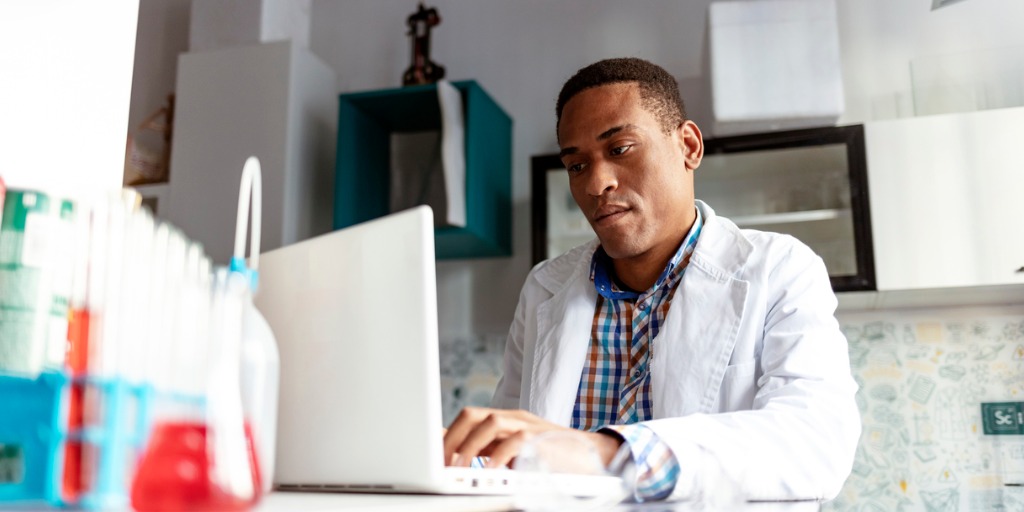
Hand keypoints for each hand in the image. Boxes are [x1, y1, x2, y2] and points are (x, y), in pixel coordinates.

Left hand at [443, 407, 622, 468]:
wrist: (592, 456)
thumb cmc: (551, 457)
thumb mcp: (513, 452)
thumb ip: (488, 450)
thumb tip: (454, 453)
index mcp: (505, 420)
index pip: (469, 417)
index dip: (448, 434)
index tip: (432, 454)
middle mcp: (514, 418)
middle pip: (473, 415)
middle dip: (453, 438)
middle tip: (442, 462)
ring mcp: (528, 426)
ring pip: (490, 423)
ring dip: (470, 446)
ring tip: (459, 467)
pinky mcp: (541, 439)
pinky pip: (515, 442)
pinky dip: (498, 456)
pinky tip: (488, 471)